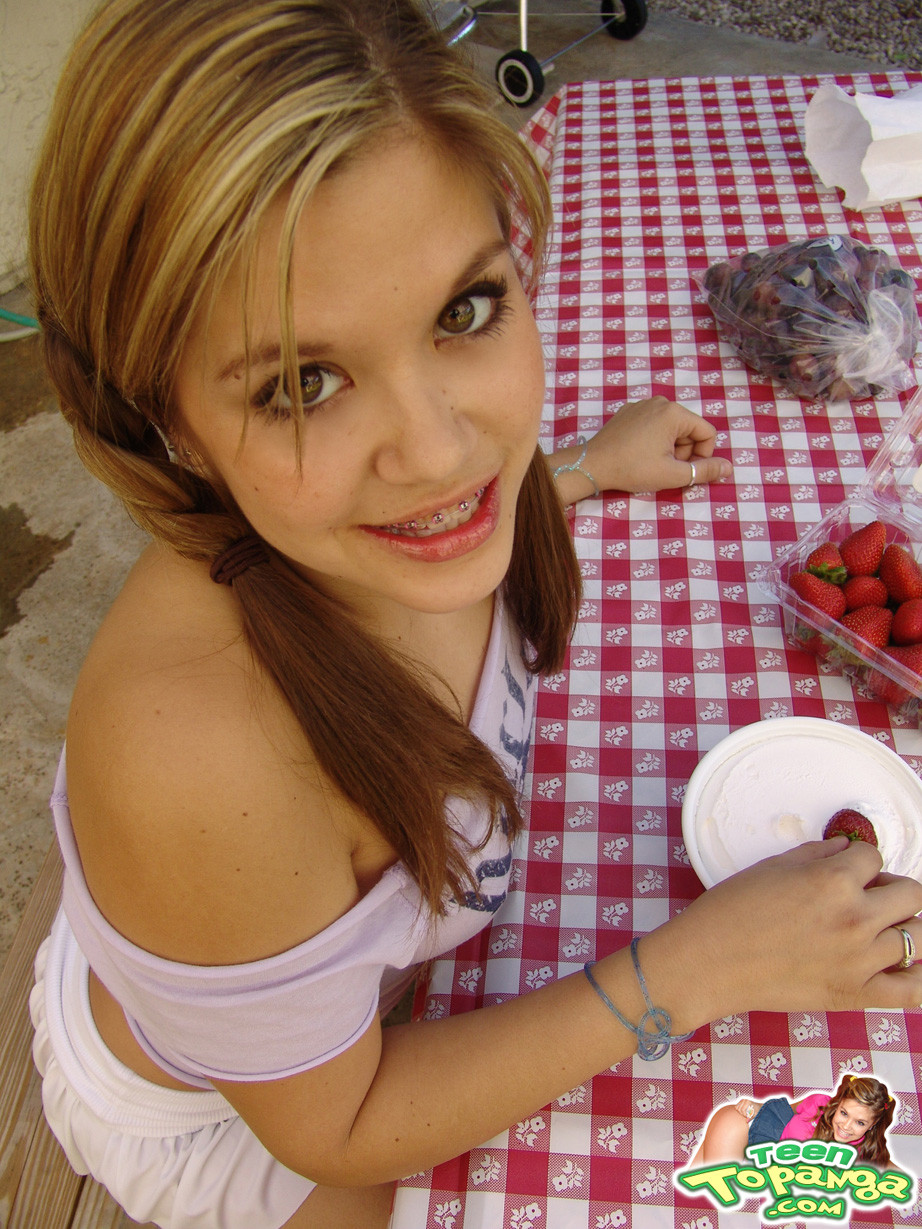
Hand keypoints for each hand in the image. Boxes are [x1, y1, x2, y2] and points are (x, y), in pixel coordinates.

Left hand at [550, 397, 731, 503]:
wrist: (592, 464)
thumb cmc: (633, 469)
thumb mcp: (673, 474)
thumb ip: (704, 471)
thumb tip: (729, 468)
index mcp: (675, 412)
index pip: (707, 433)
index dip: (702, 456)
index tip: (684, 470)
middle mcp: (660, 401)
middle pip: (689, 430)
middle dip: (683, 452)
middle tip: (664, 468)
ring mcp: (642, 405)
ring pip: (671, 429)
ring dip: (668, 448)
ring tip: (650, 462)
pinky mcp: (628, 412)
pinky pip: (653, 425)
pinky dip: (652, 440)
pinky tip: (637, 454)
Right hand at [640, 837, 921, 1029]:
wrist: (708, 963)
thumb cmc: (730, 911)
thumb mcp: (772, 866)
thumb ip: (818, 854)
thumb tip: (846, 850)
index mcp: (833, 880)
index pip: (873, 856)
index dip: (860, 860)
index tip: (849, 869)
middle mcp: (855, 918)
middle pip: (911, 893)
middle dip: (892, 888)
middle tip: (869, 895)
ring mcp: (860, 960)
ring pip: (919, 936)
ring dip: (905, 926)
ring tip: (882, 928)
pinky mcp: (856, 995)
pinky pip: (915, 990)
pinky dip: (920, 977)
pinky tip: (906, 965)